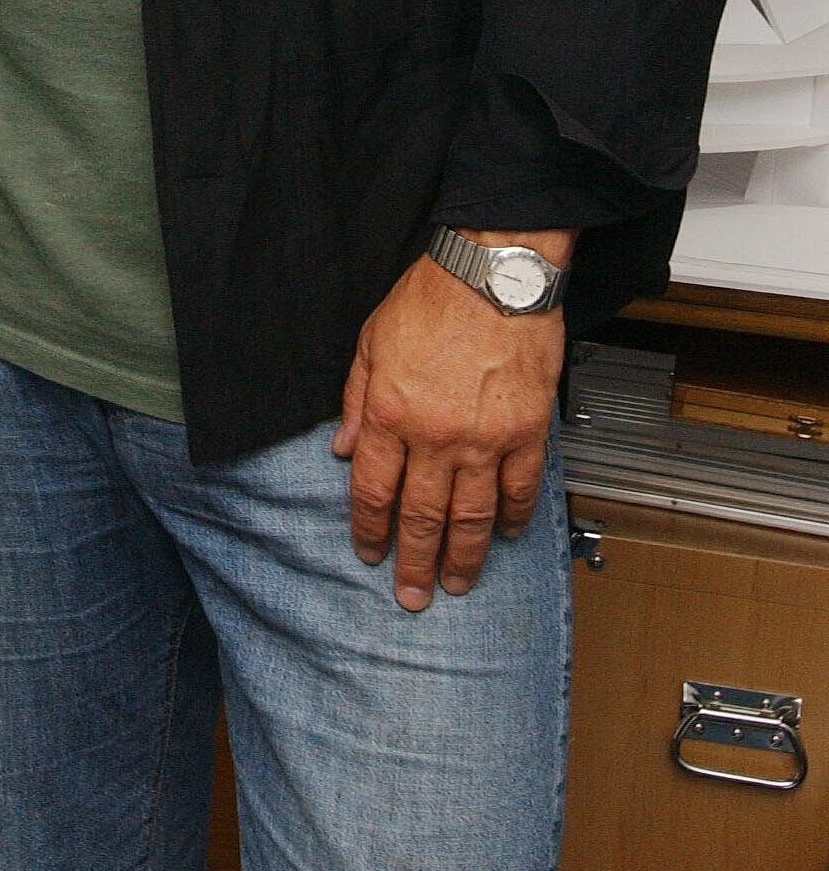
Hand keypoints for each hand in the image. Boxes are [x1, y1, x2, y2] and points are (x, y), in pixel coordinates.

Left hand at [333, 236, 569, 611]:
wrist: (493, 272)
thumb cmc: (431, 298)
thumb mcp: (370, 342)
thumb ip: (357, 401)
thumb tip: (344, 450)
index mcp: (390, 413)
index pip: (374, 490)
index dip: (370, 529)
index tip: (369, 555)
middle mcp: (435, 435)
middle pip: (421, 516)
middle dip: (413, 562)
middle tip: (411, 598)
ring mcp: (485, 438)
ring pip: (472, 516)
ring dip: (464, 557)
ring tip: (458, 584)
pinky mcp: (527, 431)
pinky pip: (521, 489)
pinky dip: (514, 518)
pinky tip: (507, 536)